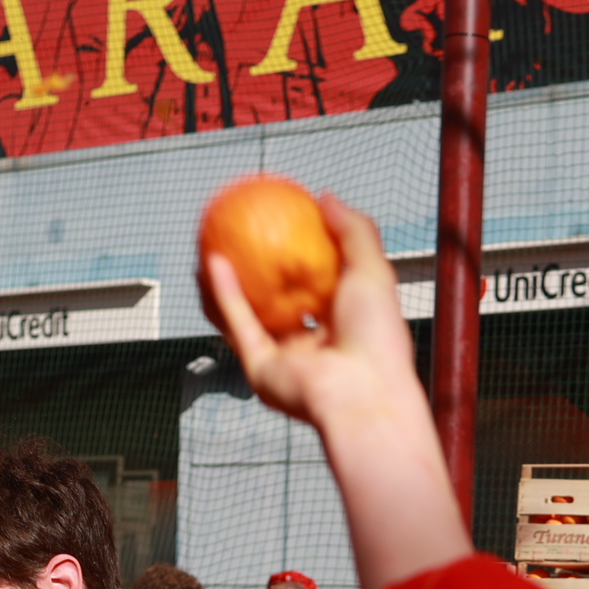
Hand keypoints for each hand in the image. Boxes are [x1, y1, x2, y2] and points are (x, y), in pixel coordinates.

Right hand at [205, 198, 420, 435]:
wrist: (363, 392)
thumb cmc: (377, 336)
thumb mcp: (373, 269)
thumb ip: (354, 230)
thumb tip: (326, 197)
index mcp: (344, 326)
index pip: (319, 286)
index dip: (299, 256)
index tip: (282, 223)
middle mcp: (314, 344)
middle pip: (278, 302)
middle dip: (256, 272)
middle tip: (238, 235)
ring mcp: (285, 360)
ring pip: (248, 317)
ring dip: (227, 283)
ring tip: (211, 245)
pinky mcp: (261, 370)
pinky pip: (238, 326)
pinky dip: (224, 294)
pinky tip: (213, 260)